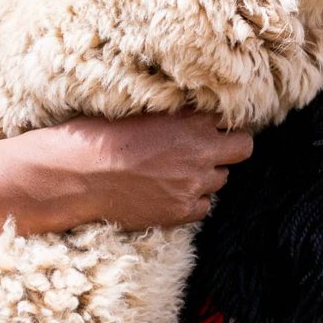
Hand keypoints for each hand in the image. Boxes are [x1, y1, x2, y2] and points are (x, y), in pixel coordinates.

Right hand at [7, 110, 253, 230]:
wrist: (79, 175)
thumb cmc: (101, 137)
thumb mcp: (142, 112)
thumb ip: (175, 115)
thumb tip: (193, 114)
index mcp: (190, 119)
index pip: (229, 118)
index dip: (218, 124)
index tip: (209, 128)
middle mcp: (200, 150)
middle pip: (242, 148)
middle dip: (229, 148)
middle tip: (208, 151)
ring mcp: (193, 183)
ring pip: (221, 179)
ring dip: (205, 176)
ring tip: (174, 173)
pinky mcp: (181, 210)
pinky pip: (204, 206)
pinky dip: (192, 201)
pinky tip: (168, 194)